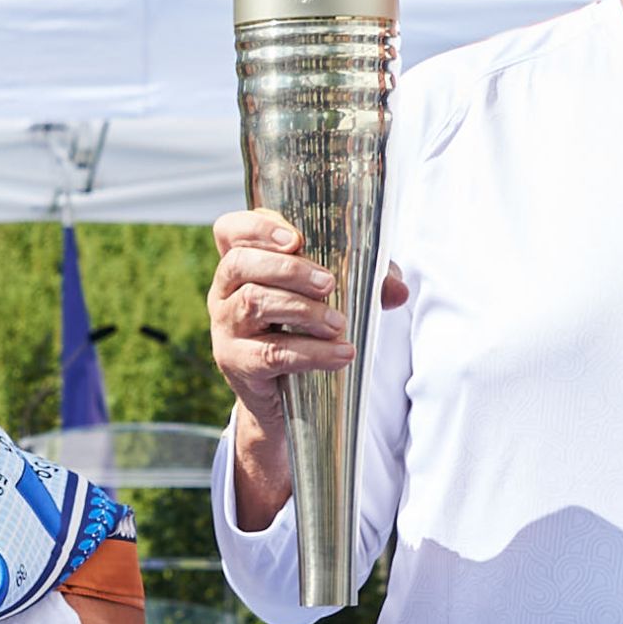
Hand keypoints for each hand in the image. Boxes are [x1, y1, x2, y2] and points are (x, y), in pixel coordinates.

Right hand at [209, 212, 405, 525]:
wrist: (287, 396)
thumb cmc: (306, 332)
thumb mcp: (333, 300)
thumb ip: (366, 285)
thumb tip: (398, 289)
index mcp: (244, 265)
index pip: (229, 230)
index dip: (256, 227)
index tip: (295, 238)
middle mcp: (224, 291)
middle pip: (240, 263)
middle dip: (289, 270)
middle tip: (329, 284)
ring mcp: (225, 327)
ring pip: (254, 304)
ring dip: (303, 311)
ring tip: (339, 324)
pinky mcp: (235, 363)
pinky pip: (270, 353)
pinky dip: (311, 352)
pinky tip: (341, 354)